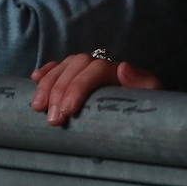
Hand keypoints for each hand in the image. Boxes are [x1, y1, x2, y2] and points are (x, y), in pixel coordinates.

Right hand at [30, 53, 162, 125]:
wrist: (148, 118)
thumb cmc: (148, 110)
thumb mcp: (152, 97)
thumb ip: (143, 83)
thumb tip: (123, 67)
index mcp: (120, 70)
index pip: (96, 68)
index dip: (79, 86)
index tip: (68, 110)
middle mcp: (102, 65)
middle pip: (76, 66)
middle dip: (59, 90)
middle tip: (52, 119)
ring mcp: (88, 70)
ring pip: (64, 66)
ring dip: (47, 84)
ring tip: (37, 107)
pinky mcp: (77, 79)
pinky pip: (59, 68)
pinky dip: (46, 72)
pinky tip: (34, 79)